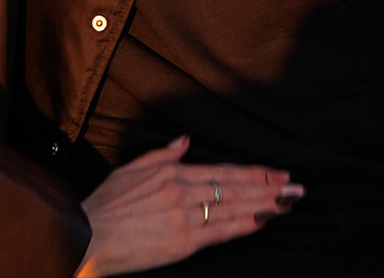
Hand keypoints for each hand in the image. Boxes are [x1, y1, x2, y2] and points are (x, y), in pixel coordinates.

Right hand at [75, 136, 300, 276]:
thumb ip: (162, 155)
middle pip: (235, 188)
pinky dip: (244, 225)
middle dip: (269, 187)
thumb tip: (184, 142)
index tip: (277, 173)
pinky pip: (220, 232)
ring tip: (289, 202)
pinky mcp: (182, 241)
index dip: (254, 173)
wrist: (87, 235)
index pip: (224, 171)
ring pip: (233, 208)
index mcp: (172, 173)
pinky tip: (262, 221)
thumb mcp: (130, 170)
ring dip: (265, 205)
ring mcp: (184, 217)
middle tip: (296, 187)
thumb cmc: (105, 204)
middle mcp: (183, 191)